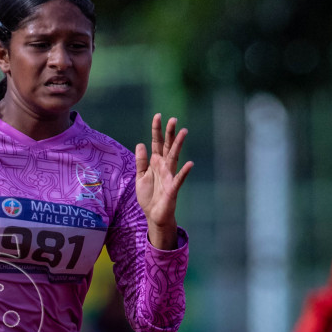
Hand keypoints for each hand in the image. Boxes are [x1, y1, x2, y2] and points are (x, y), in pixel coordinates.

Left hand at [135, 113, 193, 249]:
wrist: (154, 215)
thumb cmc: (149, 196)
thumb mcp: (140, 177)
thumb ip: (141, 161)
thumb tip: (140, 144)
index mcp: (156, 163)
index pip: (157, 143)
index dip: (157, 131)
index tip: (158, 116)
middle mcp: (164, 167)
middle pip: (168, 147)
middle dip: (170, 133)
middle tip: (173, 119)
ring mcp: (169, 176)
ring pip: (175, 158)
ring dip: (179, 145)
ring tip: (184, 132)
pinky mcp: (172, 188)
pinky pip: (179, 179)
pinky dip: (184, 172)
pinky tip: (190, 164)